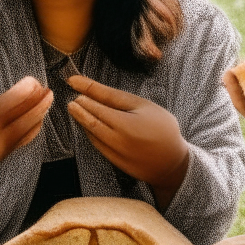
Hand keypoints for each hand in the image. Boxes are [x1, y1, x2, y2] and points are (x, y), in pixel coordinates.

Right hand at [0, 77, 53, 173]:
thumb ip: (3, 102)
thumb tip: (27, 89)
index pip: (10, 100)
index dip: (26, 89)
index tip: (34, 81)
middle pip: (23, 114)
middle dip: (40, 101)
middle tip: (48, 91)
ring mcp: (4, 142)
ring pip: (28, 126)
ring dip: (41, 111)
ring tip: (48, 100)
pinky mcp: (11, 151)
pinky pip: (28, 137)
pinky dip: (37, 125)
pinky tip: (41, 116)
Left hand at [66, 75, 189, 205]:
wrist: (173, 162)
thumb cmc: (161, 127)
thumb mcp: (142, 106)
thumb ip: (113, 96)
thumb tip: (87, 87)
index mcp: (126, 124)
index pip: (98, 105)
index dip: (84, 92)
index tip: (72, 81)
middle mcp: (118, 141)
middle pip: (91, 121)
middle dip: (79, 107)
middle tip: (74, 98)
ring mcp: (115, 154)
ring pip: (91, 134)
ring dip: (82, 120)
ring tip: (79, 109)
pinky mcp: (114, 163)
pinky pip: (97, 145)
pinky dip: (90, 133)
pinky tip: (90, 125)